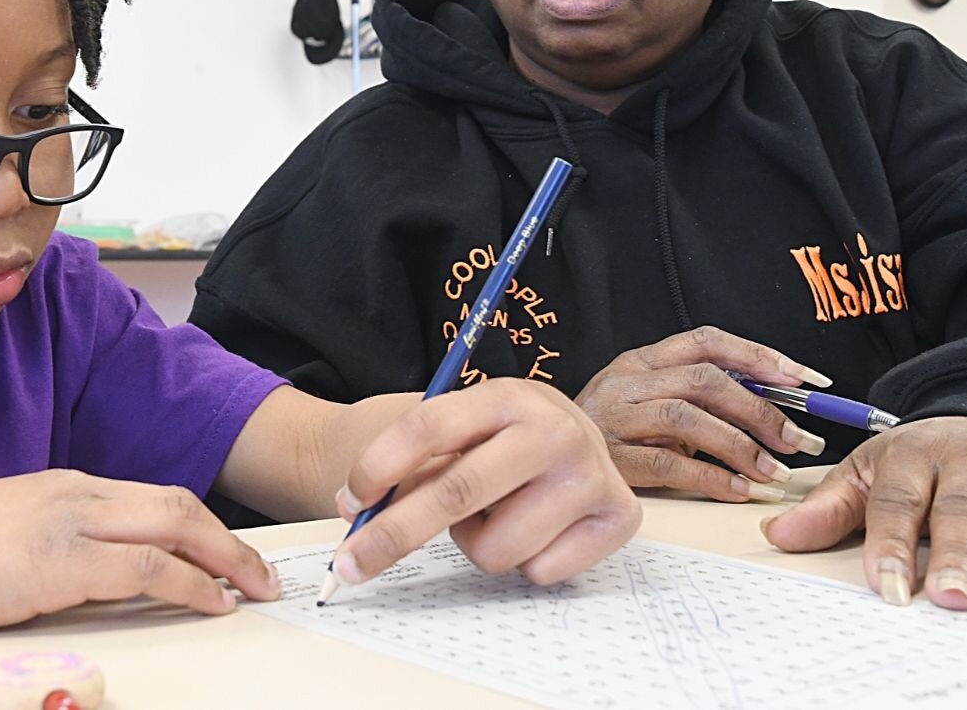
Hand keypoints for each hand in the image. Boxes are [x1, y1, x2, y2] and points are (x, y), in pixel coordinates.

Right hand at [0, 470, 279, 633]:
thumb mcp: (1, 540)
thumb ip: (54, 549)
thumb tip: (101, 582)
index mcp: (61, 487)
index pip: (151, 499)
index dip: (201, 528)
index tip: (230, 558)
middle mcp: (73, 493)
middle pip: (177, 504)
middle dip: (229, 540)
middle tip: (263, 576)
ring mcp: (65, 521)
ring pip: (173, 526)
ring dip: (225, 560)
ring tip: (253, 592)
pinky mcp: (53, 561)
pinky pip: (144, 567)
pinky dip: (190, 584)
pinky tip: (210, 604)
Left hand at [331, 377, 639, 588]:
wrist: (566, 443)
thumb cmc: (495, 443)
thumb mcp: (455, 436)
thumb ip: (408, 468)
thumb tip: (354, 512)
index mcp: (506, 395)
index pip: (431, 427)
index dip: (381, 465)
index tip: (348, 499)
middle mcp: (555, 429)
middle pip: (459, 493)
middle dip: (395, 533)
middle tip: (351, 563)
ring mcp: (592, 474)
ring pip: (495, 548)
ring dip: (477, 544)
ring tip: (495, 516)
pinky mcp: (618, 518)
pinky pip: (539, 572)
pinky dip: (525, 562)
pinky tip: (536, 529)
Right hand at [573, 326, 829, 501]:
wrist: (541, 457)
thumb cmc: (609, 434)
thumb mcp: (648, 402)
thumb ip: (697, 399)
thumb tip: (772, 411)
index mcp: (640, 360)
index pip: (707, 341)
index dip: (760, 357)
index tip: (806, 380)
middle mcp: (626, 381)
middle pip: (703, 380)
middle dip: (759, 409)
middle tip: (797, 440)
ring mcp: (615, 417)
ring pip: (687, 418)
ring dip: (740, 445)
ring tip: (773, 471)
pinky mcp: (610, 458)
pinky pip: (669, 465)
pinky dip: (711, 478)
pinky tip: (738, 490)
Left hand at [762, 416, 966, 610]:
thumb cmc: (918, 463)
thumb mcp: (868, 476)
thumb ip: (830, 508)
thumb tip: (777, 535)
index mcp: (908, 455)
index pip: (896, 503)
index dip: (892, 545)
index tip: (888, 587)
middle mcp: (965, 456)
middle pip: (961, 508)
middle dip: (957, 554)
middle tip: (951, 598)